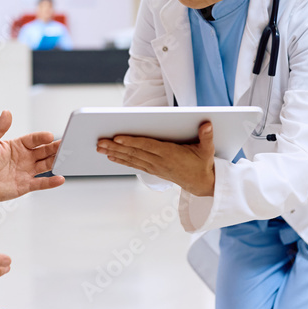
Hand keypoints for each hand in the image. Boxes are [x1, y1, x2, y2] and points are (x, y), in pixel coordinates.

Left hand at [0, 110, 64, 204]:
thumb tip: (6, 112)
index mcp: (17, 145)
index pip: (33, 139)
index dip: (41, 137)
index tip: (49, 135)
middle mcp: (25, 157)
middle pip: (45, 151)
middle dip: (55, 147)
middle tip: (67, 143)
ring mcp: (26, 171)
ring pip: (46, 165)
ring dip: (56, 161)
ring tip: (67, 158)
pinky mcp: (25, 185)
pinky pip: (40, 183)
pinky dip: (51, 182)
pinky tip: (60, 179)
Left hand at [97, 122, 215, 195]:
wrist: (202, 184)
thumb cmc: (203, 164)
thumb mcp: (208, 150)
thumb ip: (207, 137)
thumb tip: (207, 124)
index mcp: (170, 154)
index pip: (147, 146)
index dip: (131, 142)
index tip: (117, 137)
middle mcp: (159, 161)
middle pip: (134, 152)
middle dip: (115, 147)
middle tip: (100, 142)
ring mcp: (155, 167)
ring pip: (131, 158)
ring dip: (114, 153)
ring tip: (100, 148)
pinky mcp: (153, 170)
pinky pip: (134, 164)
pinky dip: (121, 160)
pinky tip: (110, 156)